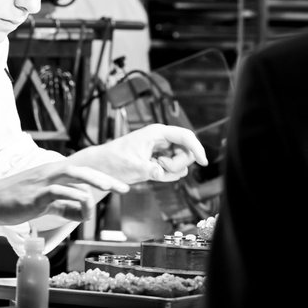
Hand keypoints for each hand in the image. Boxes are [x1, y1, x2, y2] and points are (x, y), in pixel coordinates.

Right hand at [0, 162, 129, 225]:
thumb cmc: (14, 201)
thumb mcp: (43, 203)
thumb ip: (62, 206)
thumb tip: (81, 214)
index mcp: (52, 173)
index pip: (82, 172)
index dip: (102, 178)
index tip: (118, 186)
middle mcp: (50, 172)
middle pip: (84, 170)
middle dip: (105, 179)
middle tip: (122, 188)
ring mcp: (43, 181)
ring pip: (75, 175)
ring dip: (94, 184)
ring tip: (108, 193)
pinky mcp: (37, 194)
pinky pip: (60, 192)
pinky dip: (75, 199)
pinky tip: (83, 212)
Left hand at [69, 123, 207, 184]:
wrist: (103, 166)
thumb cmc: (114, 160)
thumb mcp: (133, 166)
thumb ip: (149, 169)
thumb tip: (161, 172)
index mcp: (157, 132)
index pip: (186, 136)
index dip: (197, 148)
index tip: (203, 162)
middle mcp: (162, 138)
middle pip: (187, 150)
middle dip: (178, 163)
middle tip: (161, 167)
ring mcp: (162, 149)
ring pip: (182, 160)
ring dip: (172, 170)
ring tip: (154, 169)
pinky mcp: (160, 159)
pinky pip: (174, 168)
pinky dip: (168, 174)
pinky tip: (154, 173)